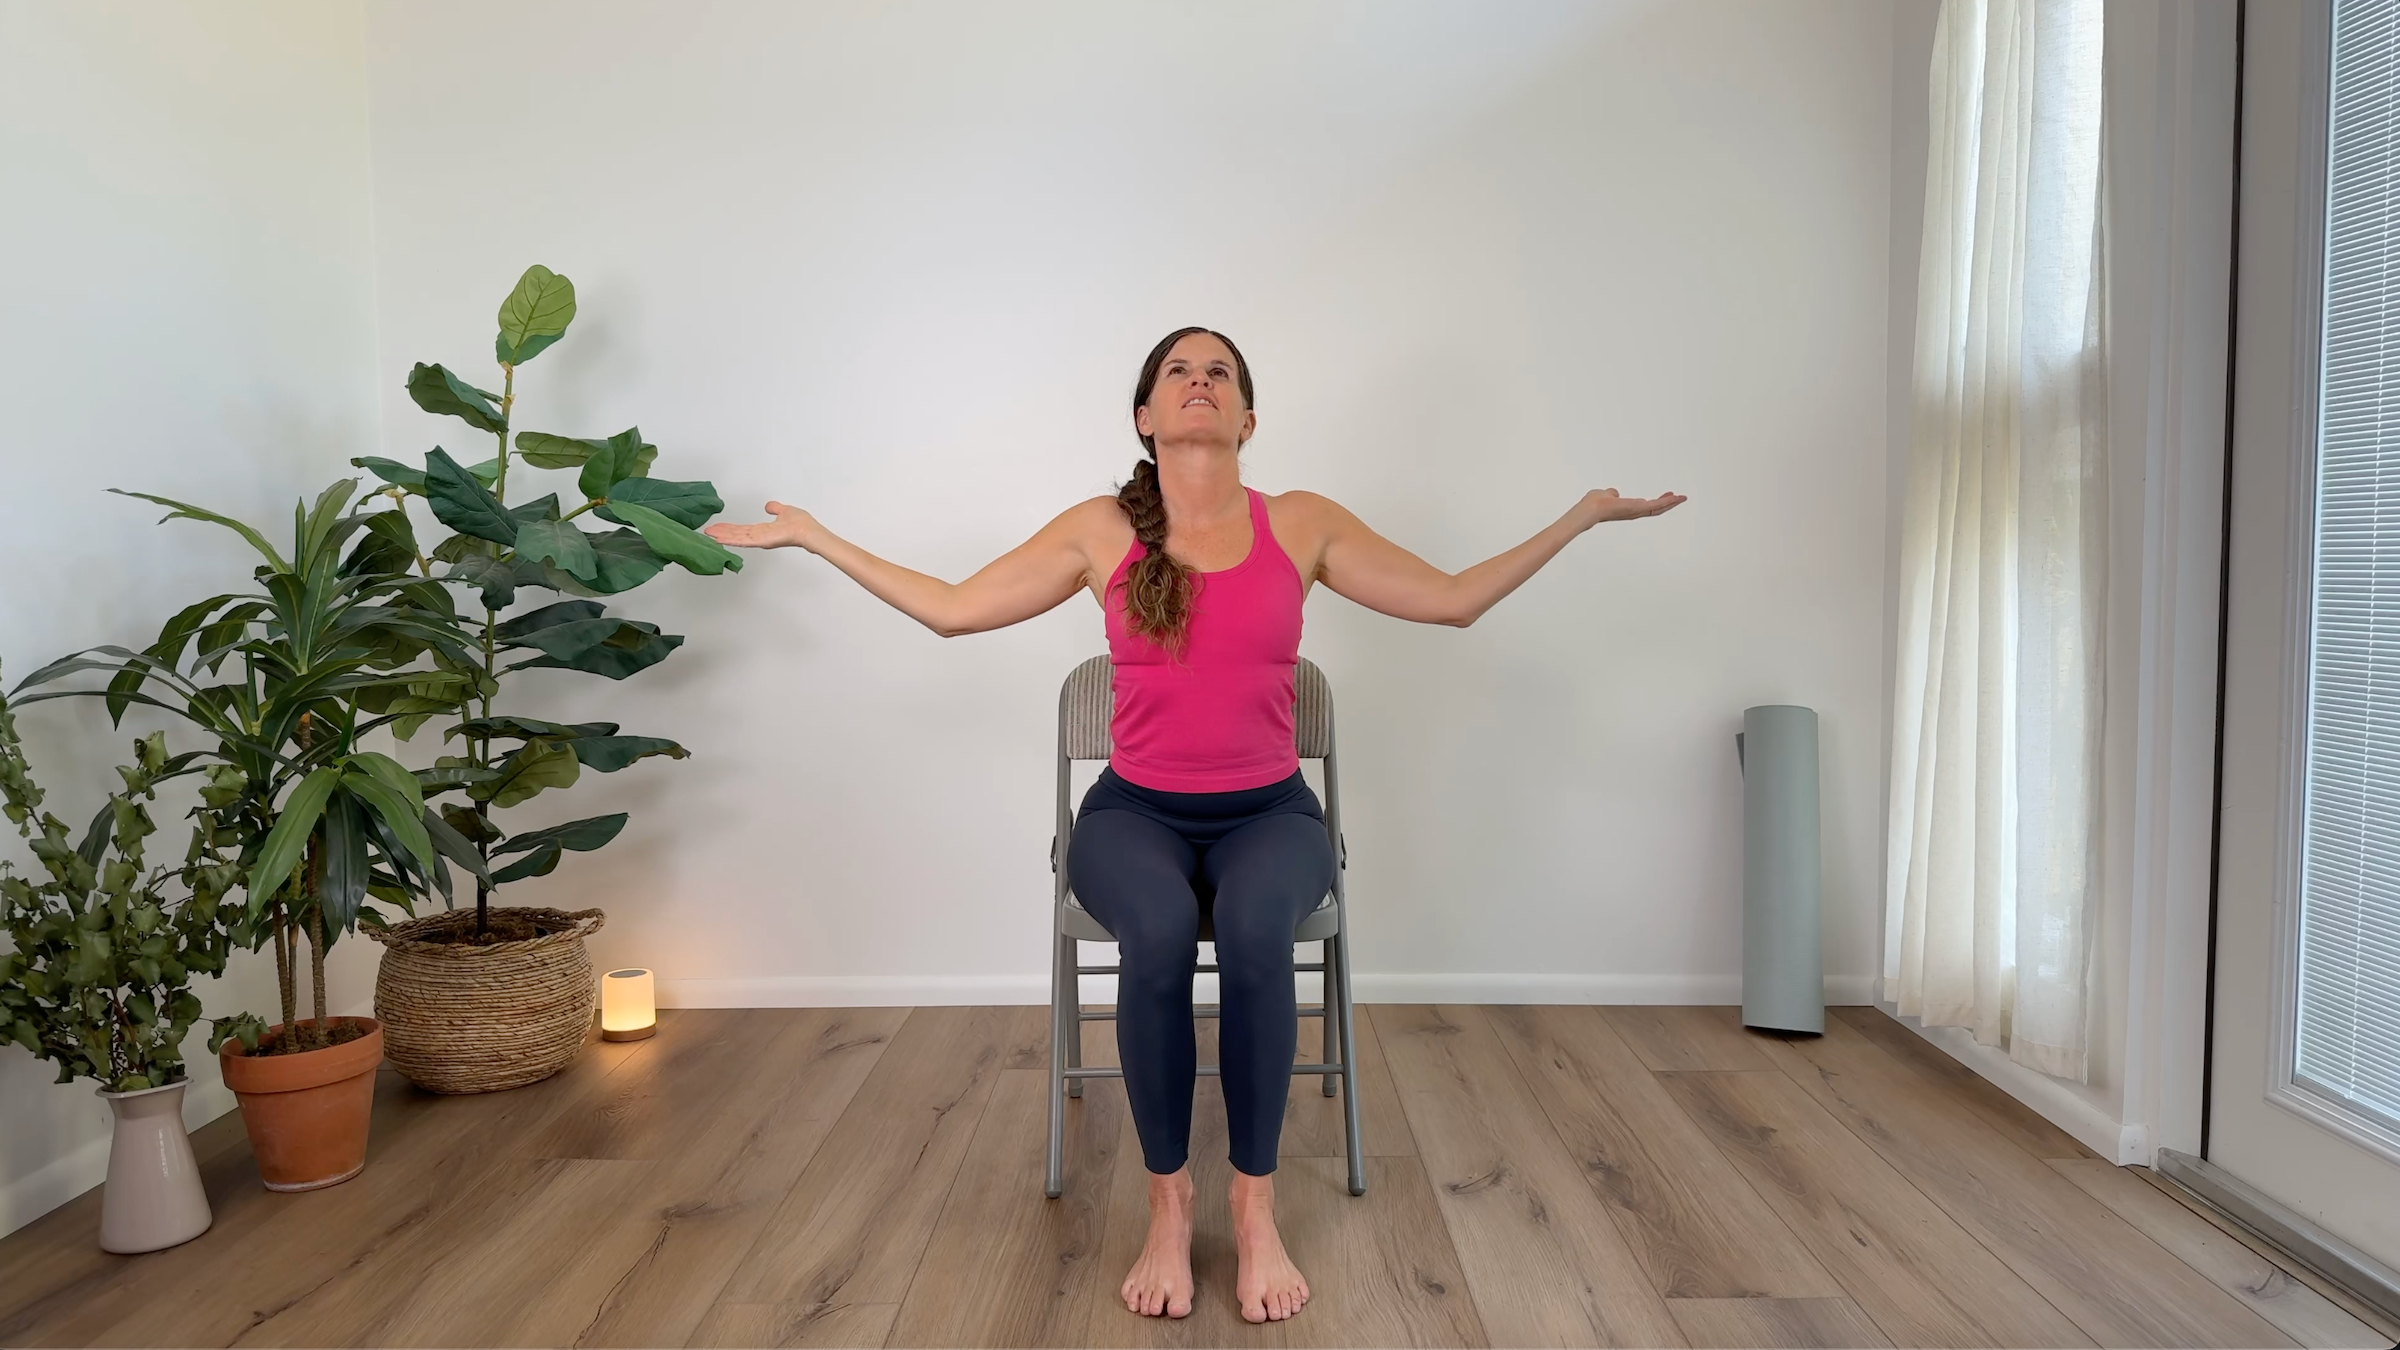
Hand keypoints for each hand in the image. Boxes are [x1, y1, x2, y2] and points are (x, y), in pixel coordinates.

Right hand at [703, 501, 820, 550]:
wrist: (808, 531)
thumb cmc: (801, 524)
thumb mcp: (785, 511)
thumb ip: (775, 508)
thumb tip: (768, 506)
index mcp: (764, 530)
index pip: (743, 529)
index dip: (730, 528)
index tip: (718, 527)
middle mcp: (760, 536)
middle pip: (737, 534)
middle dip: (722, 532)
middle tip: (707, 531)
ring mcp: (761, 539)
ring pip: (737, 537)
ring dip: (722, 536)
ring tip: (709, 535)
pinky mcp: (762, 541)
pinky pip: (744, 540)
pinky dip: (731, 539)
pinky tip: (720, 539)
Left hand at [1575, 488, 1686, 528]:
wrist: (1591, 509)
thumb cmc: (1593, 503)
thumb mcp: (1605, 494)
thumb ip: (1611, 493)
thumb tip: (1613, 492)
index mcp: (1627, 509)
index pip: (1645, 506)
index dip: (1656, 502)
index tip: (1666, 496)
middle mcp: (1633, 513)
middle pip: (1655, 509)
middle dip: (1668, 503)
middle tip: (1680, 498)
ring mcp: (1637, 511)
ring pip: (1658, 508)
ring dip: (1671, 503)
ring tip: (1682, 498)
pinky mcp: (1638, 508)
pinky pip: (1656, 505)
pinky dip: (1667, 501)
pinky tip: (1676, 497)